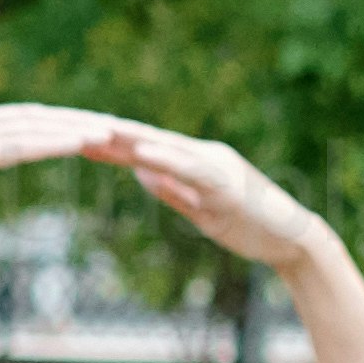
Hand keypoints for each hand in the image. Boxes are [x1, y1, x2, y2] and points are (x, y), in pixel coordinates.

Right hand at [0, 97, 111, 215]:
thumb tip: (11, 152)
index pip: (23, 115)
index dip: (61, 119)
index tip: (95, 125)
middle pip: (32, 116)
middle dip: (75, 120)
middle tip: (114, 126)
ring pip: (30, 128)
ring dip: (72, 130)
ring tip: (108, 134)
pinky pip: (20, 146)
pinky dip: (53, 144)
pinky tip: (81, 145)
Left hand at [83, 119, 322, 273]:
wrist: (294, 240)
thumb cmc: (249, 226)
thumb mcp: (200, 211)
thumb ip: (173, 192)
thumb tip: (142, 175)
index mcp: (193, 162)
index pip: (143, 147)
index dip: (109, 141)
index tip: (72, 134)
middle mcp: (203, 157)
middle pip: (148, 140)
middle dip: (109, 133)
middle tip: (69, 122)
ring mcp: (215, 169)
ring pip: (166, 149)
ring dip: (131, 140)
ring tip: (97, 131)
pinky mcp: (226, 188)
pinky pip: (191, 171)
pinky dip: (166, 161)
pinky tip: (142, 156)